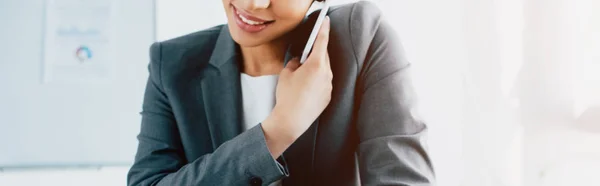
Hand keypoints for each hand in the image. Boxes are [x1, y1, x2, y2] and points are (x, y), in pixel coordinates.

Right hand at [262, 16, 331, 157]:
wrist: (291, 121)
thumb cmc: (287, 96)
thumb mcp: (286, 73)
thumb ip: (295, 63)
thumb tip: (299, 61)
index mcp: (316, 64)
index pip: (322, 41)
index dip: (324, 29)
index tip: (326, 21)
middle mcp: (326, 74)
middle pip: (323, 56)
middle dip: (315, 53)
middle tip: (305, 53)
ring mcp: (329, 86)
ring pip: (324, 70)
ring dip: (315, 68)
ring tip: (301, 75)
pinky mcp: (328, 96)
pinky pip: (324, 82)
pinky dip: (316, 80)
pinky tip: (305, 88)